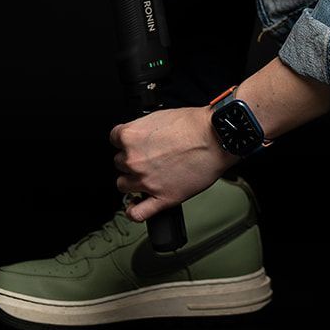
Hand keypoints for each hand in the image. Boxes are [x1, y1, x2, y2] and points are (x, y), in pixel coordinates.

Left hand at [109, 106, 237, 220]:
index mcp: (131, 137)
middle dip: (131, 160)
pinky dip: (133, 211)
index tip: (134, 143)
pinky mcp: (162, 198)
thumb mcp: (160, 116)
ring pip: (123, 185)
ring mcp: (146, 181)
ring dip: (132, 181)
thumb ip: (142, 129)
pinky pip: (137, 213)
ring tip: (146, 176)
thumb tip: (138, 137)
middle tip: (148, 156)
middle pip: (119, 163)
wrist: (216, 137)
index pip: (114, 139)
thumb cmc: (194, 125)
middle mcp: (134, 160)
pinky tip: (135, 205)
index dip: (126, 140)